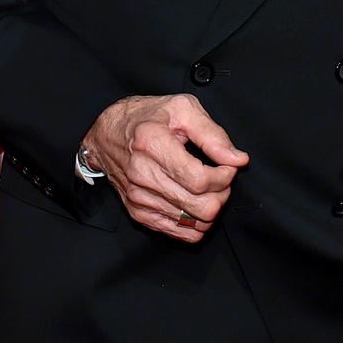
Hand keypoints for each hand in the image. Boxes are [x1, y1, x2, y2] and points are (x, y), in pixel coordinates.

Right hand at [82, 93, 248, 241]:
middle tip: (220, 179)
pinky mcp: (138, 212)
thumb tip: (237, 159)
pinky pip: (177, 233)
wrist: (105, 134)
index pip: (201, 180)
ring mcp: (138, 196)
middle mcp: (142, 173)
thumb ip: (212, 134)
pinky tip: (196, 206)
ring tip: (207, 189)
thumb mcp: (183, 109)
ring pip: (192, 222)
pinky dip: (194, 224)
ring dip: (210, 208)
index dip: (225, 177)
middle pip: (200, 206)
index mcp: (152, 143)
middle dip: (221, 194)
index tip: (228, 166)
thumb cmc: (145, 118)